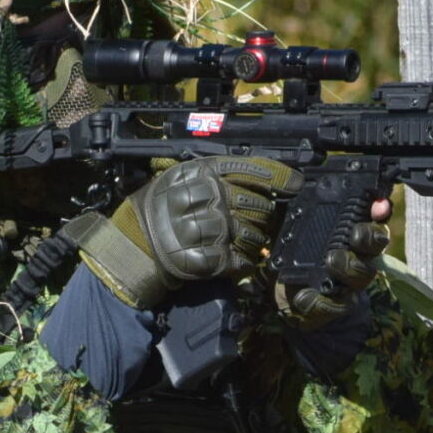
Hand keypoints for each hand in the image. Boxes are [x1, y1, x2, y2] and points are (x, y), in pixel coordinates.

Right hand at [76, 156, 300, 306]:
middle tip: (254, 219)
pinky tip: (235, 259)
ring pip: (255, 235)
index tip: (296, 183)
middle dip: (263, 215)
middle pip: (259, 205)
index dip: (279, 177)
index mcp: (201, 173)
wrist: (137, 244)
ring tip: (239, 240)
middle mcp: (208, 198)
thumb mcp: (183, 177)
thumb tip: (266, 179)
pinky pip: (243, 261)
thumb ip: (219, 174)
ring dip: (255, 241)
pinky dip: (244, 262)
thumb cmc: (163, 208)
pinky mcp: (210, 259)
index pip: (251, 169)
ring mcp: (210, 230)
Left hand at [281, 195, 392, 328]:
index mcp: (349, 230)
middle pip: (376, 245)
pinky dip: (320, 301)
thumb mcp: (287, 215)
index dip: (380, 210)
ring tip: (331, 260)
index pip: (373, 216)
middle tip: (354, 234)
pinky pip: (335, 305)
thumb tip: (293, 176)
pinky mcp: (331, 305)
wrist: (276, 287)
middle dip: (369, 237)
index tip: (377, 205)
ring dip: (349, 266)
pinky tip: (304, 295)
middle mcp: (355, 254)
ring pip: (362, 275)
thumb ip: (293, 196)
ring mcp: (347, 282)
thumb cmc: (287, 245)